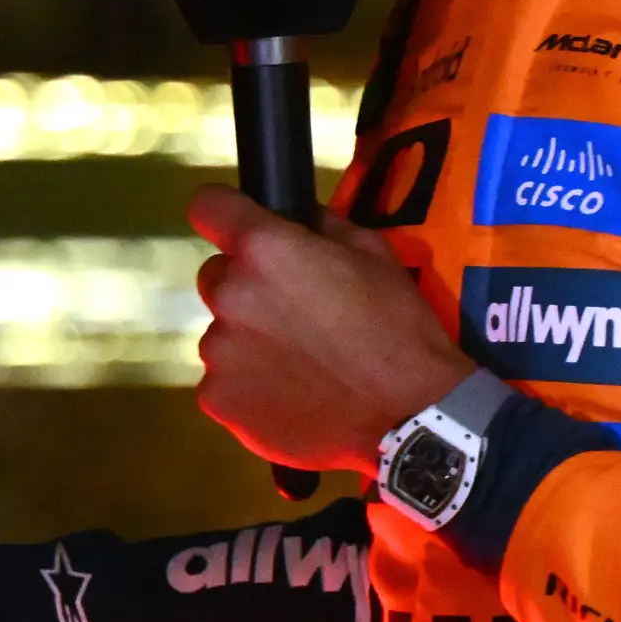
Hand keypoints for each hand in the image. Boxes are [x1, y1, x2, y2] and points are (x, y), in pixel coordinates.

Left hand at [189, 185, 472, 472]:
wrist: (411, 415)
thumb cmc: (397, 328)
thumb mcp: (373, 254)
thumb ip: (322, 226)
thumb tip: (297, 218)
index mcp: (263, 249)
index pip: (208, 206)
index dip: (224, 215)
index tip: (241, 230)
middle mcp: (228, 294)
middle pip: (216, 278)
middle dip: (246, 289)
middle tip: (294, 317)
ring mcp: (218, 352)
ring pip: (222, 335)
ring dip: (248, 343)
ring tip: (300, 369)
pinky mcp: (218, 400)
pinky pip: (224, 384)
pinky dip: (249, 389)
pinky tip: (291, 400)